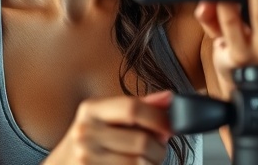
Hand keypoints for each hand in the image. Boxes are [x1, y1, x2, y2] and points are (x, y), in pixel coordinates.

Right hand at [43, 91, 173, 164]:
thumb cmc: (91, 139)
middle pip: (142, 141)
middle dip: (159, 147)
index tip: (171, 125)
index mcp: (91, 110)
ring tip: (143, 159)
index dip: (159, 117)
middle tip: (157, 148)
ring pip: (141, 163)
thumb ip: (138, 107)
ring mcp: (86, 159)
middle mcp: (85, 133)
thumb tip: (169, 98)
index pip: (132, 108)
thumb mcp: (107, 116)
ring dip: (151, 163)